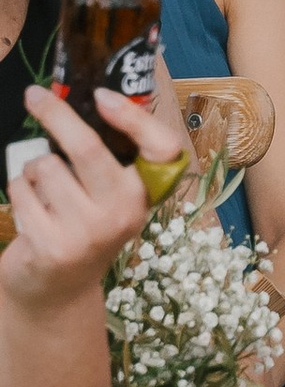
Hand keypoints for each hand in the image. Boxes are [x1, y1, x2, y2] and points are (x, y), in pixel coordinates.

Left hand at [0, 87, 158, 298]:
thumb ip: (106, 156)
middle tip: (34, 95)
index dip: (135, 118)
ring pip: (45, 166)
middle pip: (87, 147)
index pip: (163, 149)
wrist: (59, 291)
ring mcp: (87, 233)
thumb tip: (86, 99)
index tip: (102, 95)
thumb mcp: (108, 195)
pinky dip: (19, 189)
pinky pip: (21, 190)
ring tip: (42, 188)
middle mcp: (123, 213)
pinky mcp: (51, 246)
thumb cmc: (84, 227)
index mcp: (144, 194)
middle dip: (55, 114)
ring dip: (33, 168)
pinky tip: (31, 208)